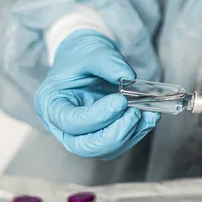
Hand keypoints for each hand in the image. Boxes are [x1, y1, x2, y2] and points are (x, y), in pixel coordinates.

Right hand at [35, 30, 159, 159]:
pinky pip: (120, 144)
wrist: (89, 60)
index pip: (71, 122)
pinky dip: (138, 132)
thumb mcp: (92, 51)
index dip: (98, 116)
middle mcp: (63, 126)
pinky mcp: (103, 135)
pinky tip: (149, 116)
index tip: (120, 101)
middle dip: (115, 134)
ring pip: (106, 150)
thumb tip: (128, 76)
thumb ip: (108, 62)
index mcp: (51, 104)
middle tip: (134, 113)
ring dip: (131, 134)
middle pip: (86, 146)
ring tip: (147, 112)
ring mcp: (83, 134)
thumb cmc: (83, 56)